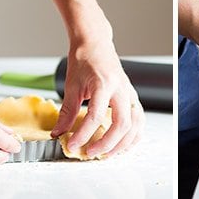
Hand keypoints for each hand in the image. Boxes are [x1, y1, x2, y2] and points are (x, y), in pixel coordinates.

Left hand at [51, 36, 143, 158]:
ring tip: (106, 153)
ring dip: (122, 143)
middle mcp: (121, 90)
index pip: (96, 116)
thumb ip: (67, 112)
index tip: (72, 145)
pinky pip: (139, 121)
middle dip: (107, 144)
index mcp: (104, 84)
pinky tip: (122, 144)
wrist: (96, 44)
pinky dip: (133, 136)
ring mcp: (130, 94)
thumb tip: (59, 133)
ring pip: (135, 125)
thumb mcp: (72, 85)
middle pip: (122, 124)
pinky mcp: (132, 97)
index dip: (83, 134)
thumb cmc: (84, 60)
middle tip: (90, 153)